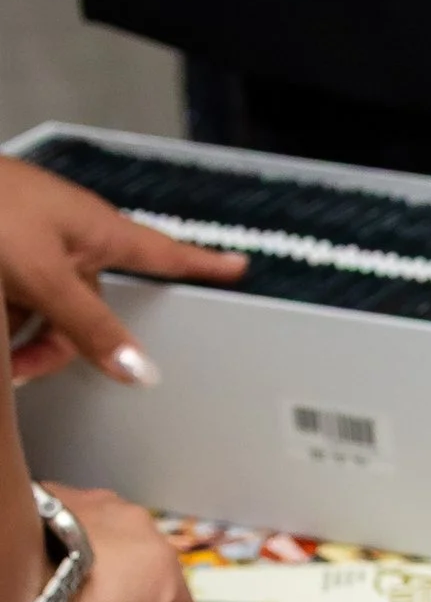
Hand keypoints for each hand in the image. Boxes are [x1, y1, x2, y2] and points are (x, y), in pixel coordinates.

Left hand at [0, 155, 244, 386]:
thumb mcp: (44, 276)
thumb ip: (90, 327)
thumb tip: (139, 369)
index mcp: (98, 231)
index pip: (165, 253)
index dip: (202, 264)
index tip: (235, 267)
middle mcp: (70, 236)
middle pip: (88, 307)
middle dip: (56, 346)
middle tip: (24, 371)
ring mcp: (31, 242)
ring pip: (43, 309)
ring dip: (19, 339)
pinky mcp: (0, 249)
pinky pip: (13, 298)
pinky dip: (2, 320)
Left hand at [0, 483, 199, 601]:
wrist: (0, 572)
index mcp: (162, 574)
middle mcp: (141, 530)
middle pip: (148, 572)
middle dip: (135, 600)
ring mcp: (100, 504)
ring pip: (111, 541)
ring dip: (102, 567)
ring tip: (74, 592)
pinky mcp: (59, 491)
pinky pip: (74, 525)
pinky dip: (68, 546)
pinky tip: (47, 566)